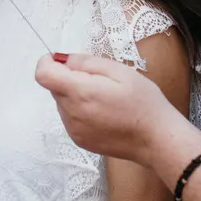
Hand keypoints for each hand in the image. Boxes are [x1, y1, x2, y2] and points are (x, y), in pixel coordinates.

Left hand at [34, 53, 200, 167]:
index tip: (61, 59)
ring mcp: (74, 130)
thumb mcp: (120, 71)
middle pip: (54, 87)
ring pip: (62, 102)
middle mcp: (71, 114)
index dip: (47, 62)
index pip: (43, 74)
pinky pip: (70, 117)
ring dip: (75, 94)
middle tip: (98, 79)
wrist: (156, 140)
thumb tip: (64, 59)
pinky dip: (80, 109)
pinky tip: (104, 112)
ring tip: (105, 97)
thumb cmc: (143, 104)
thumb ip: (87, 62)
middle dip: (69, 77)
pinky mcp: (79, 140)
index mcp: (80, 93)